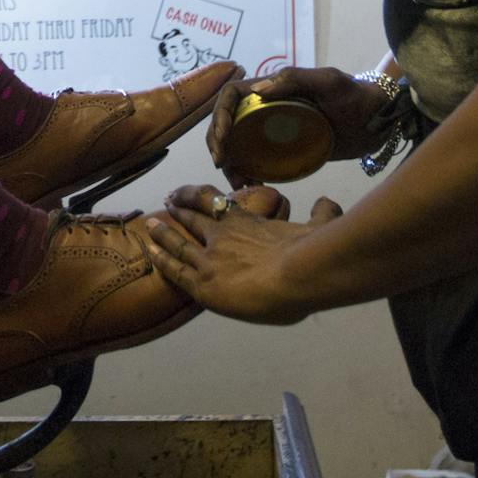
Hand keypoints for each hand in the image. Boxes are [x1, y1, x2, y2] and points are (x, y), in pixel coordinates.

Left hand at [144, 183, 341, 324]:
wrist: (299, 274)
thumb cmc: (311, 252)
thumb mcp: (320, 226)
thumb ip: (322, 215)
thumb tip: (329, 203)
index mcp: (248, 222)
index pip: (216, 203)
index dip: (196, 196)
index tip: (185, 193)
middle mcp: (224, 235)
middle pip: (194, 217)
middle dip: (179, 209)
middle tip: (168, 202)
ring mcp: (211, 259)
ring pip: (179, 241)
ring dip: (164, 232)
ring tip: (150, 225)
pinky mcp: (204, 285)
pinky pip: (176, 270)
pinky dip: (161, 260)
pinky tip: (149, 254)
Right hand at [207, 65, 394, 182]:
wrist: (379, 122)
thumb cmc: (355, 96)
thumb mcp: (328, 81)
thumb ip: (295, 78)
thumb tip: (257, 91)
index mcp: (272, 87)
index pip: (231, 96)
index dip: (219, 115)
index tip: (223, 139)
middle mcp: (268, 107)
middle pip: (228, 121)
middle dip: (217, 142)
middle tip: (222, 164)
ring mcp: (275, 130)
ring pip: (238, 144)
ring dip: (230, 161)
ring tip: (237, 183)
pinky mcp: (285, 151)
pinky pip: (257, 161)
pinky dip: (248, 173)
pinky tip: (252, 187)